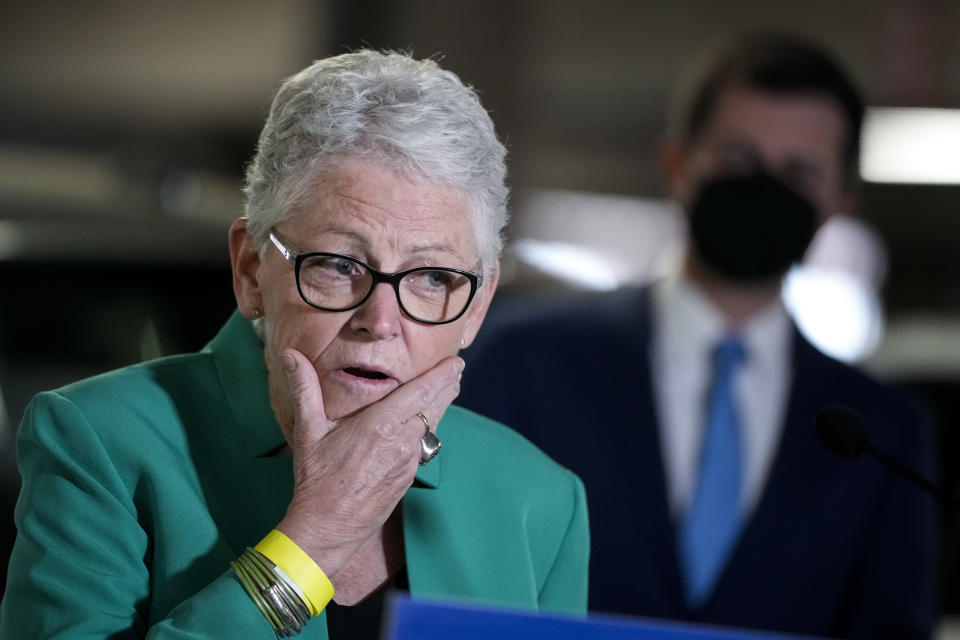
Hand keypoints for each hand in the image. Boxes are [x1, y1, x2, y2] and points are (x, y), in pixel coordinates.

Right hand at [274, 348, 462, 576]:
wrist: (327, 528)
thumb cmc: (316, 478)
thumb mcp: (308, 430)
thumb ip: (304, 389)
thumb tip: (289, 355)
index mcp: (380, 425)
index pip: (421, 392)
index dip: (441, 375)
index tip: (455, 362)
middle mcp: (401, 443)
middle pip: (434, 407)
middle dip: (448, 386)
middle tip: (457, 370)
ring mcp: (408, 463)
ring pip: (431, 427)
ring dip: (439, 408)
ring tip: (446, 390)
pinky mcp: (408, 478)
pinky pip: (422, 448)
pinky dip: (425, 431)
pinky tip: (421, 426)